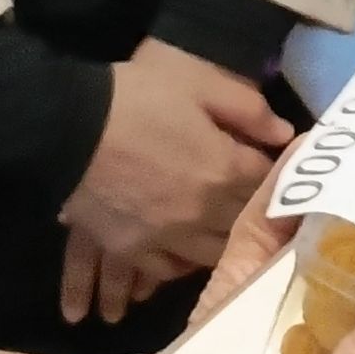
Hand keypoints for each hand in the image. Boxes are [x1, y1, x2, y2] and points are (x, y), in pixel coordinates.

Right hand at [58, 41, 283, 326]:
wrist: (68, 127)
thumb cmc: (137, 97)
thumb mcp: (199, 83)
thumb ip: (249, 108)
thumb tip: (286, 135)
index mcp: (225, 170)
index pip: (268, 184)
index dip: (273, 174)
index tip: (273, 167)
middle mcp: (204, 213)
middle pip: (244, 224)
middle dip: (253, 212)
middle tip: (255, 205)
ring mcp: (168, 237)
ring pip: (213, 255)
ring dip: (223, 244)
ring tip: (226, 235)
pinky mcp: (133, 250)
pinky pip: (168, 270)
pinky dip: (180, 264)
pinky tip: (183, 253)